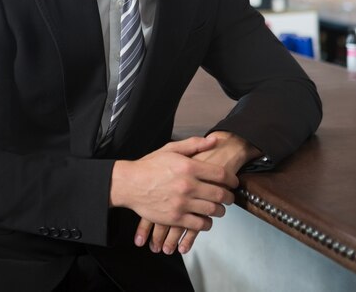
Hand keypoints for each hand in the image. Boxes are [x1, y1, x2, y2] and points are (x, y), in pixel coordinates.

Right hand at [134, 132, 260, 254]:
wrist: (130, 184)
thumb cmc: (150, 166)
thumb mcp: (171, 149)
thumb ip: (194, 144)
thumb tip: (214, 140)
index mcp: (188, 167)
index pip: (220, 174)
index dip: (232, 179)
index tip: (234, 182)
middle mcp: (187, 185)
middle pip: (220, 194)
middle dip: (229, 197)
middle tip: (229, 197)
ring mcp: (181, 203)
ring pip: (212, 211)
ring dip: (219, 210)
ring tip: (218, 208)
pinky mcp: (175, 218)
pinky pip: (199, 225)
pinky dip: (207, 223)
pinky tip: (205, 219)